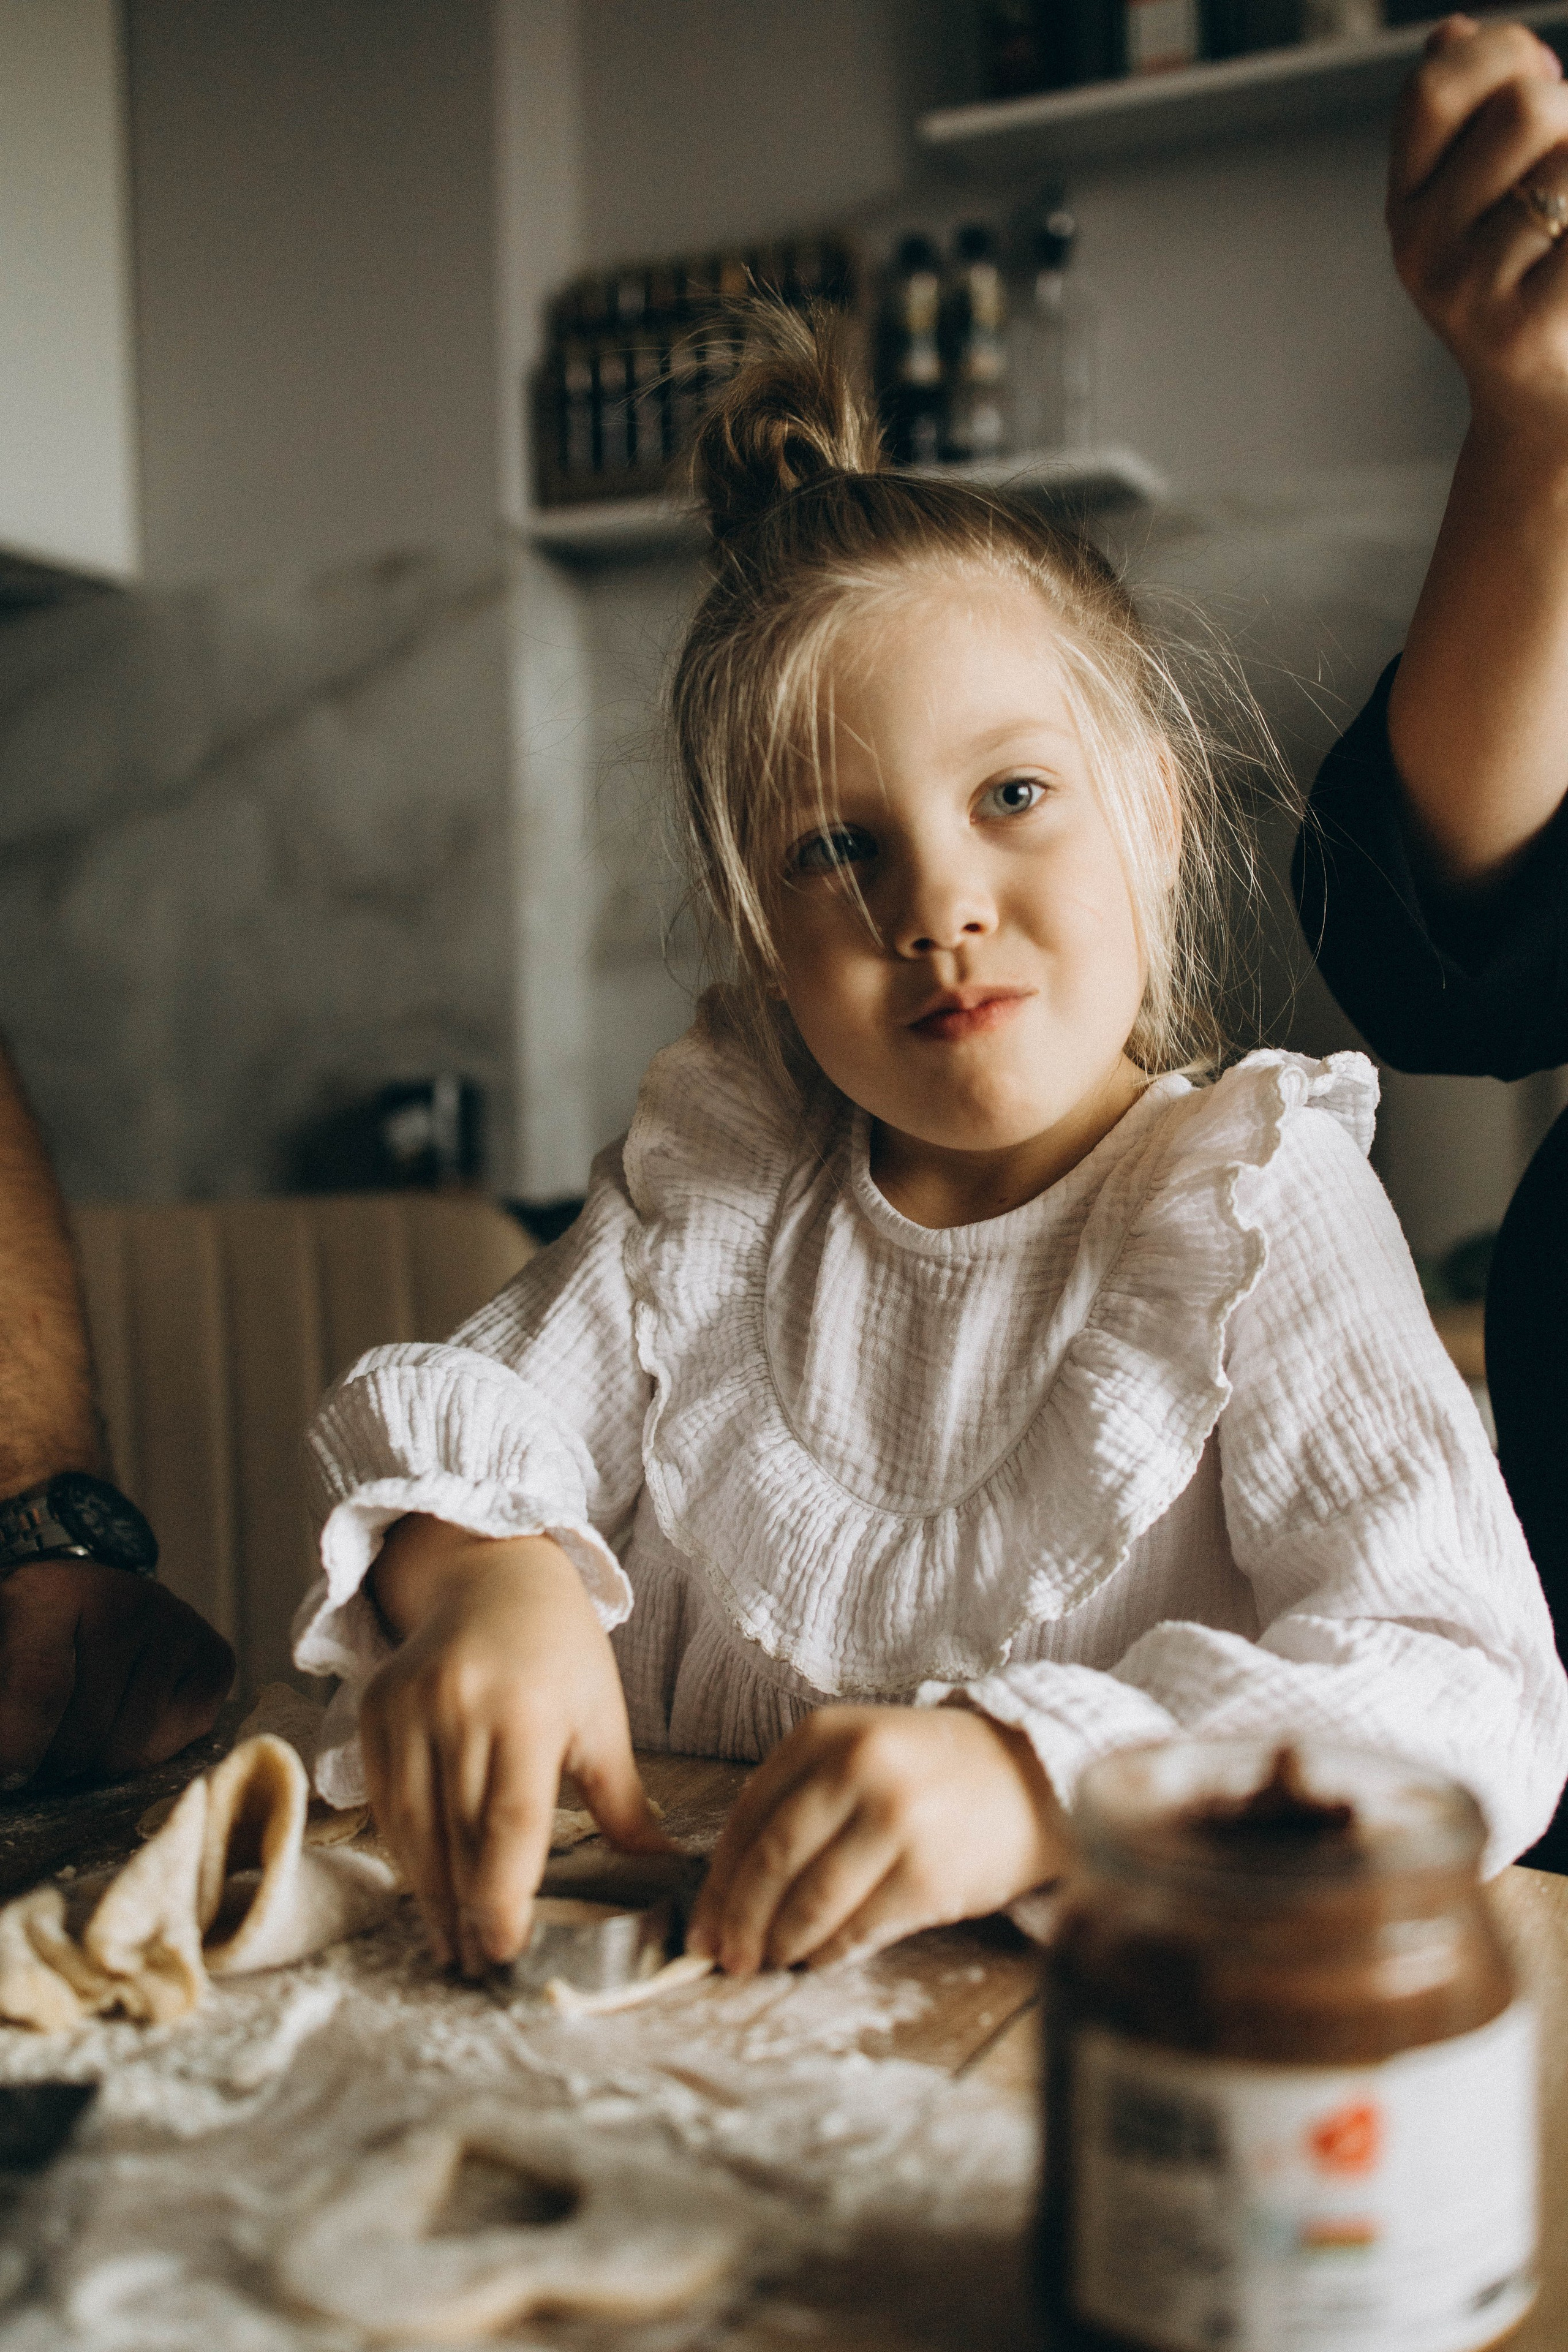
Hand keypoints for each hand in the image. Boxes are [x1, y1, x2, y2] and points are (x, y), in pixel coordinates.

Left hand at [0, 1562, 233, 1788]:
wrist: (93, 1604)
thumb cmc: (35, 1641)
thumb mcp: (1, 1658)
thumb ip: (9, 1704)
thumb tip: (12, 1759)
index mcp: (51, 1593)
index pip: (37, 1691)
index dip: (18, 1749)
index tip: (10, 1775)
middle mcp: (125, 1598)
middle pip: (85, 1732)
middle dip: (58, 1766)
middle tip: (45, 1759)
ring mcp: (177, 1624)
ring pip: (131, 1746)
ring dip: (100, 1765)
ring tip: (85, 1742)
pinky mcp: (216, 1656)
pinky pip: (180, 1737)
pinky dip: (152, 1752)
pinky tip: (131, 1725)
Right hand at [361, 1518, 668, 1976]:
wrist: (491, 1575)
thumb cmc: (560, 1649)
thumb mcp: (603, 1716)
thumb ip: (622, 1801)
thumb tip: (661, 1870)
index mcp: (529, 1711)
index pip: (510, 1823)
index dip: (504, 1896)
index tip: (507, 1952)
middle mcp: (460, 1709)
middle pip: (458, 1835)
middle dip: (467, 1911)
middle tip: (480, 1969)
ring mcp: (410, 1709)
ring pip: (413, 1827)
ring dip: (429, 1895)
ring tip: (449, 1947)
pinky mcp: (375, 1710)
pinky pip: (384, 1801)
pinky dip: (403, 1851)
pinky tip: (424, 1889)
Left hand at [686, 1703, 1068, 1975]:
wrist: (1032, 1779)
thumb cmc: (932, 1772)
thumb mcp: (859, 1752)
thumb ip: (799, 1800)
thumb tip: (732, 1890)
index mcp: (827, 1734)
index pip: (747, 1815)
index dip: (719, 1879)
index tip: (702, 1923)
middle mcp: (858, 1770)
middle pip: (771, 1862)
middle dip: (739, 1921)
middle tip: (725, 1958)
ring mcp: (895, 1823)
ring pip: (810, 1902)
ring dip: (781, 1943)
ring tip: (770, 1960)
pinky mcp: (928, 1876)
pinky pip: (858, 1929)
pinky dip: (828, 1953)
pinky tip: (817, 1959)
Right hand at [1388, 15, 1567, 444]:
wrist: (1548, 408)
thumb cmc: (1536, 283)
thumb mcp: (1489, 197)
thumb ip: (1477, 116)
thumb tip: (1453, 33)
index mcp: (1407, 202)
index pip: (1437, 85)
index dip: (1502, 53)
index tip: (1540, 74)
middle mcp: (1418, 245)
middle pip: (1528, 107)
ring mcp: (1463, 291)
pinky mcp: (1517, 328)